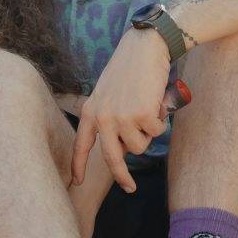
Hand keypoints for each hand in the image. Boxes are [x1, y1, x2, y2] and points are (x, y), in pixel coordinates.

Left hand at [71, 29, 170, 191]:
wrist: (144, 48)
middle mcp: (102, 117)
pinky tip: (156, 101)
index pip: (81, 144)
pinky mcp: (141, 115)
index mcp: (90, 111)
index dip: (78, 165)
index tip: (77, 183)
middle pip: (112, 158)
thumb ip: (109, 120)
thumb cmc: (129, 70)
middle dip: (122, 177)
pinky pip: (156, 131)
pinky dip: (161, 120)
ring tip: (147, 109)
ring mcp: (121, 117)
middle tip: (130, 188)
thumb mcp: (108, 95)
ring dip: (148, 133)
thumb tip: (123, 150)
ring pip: (140, 146)